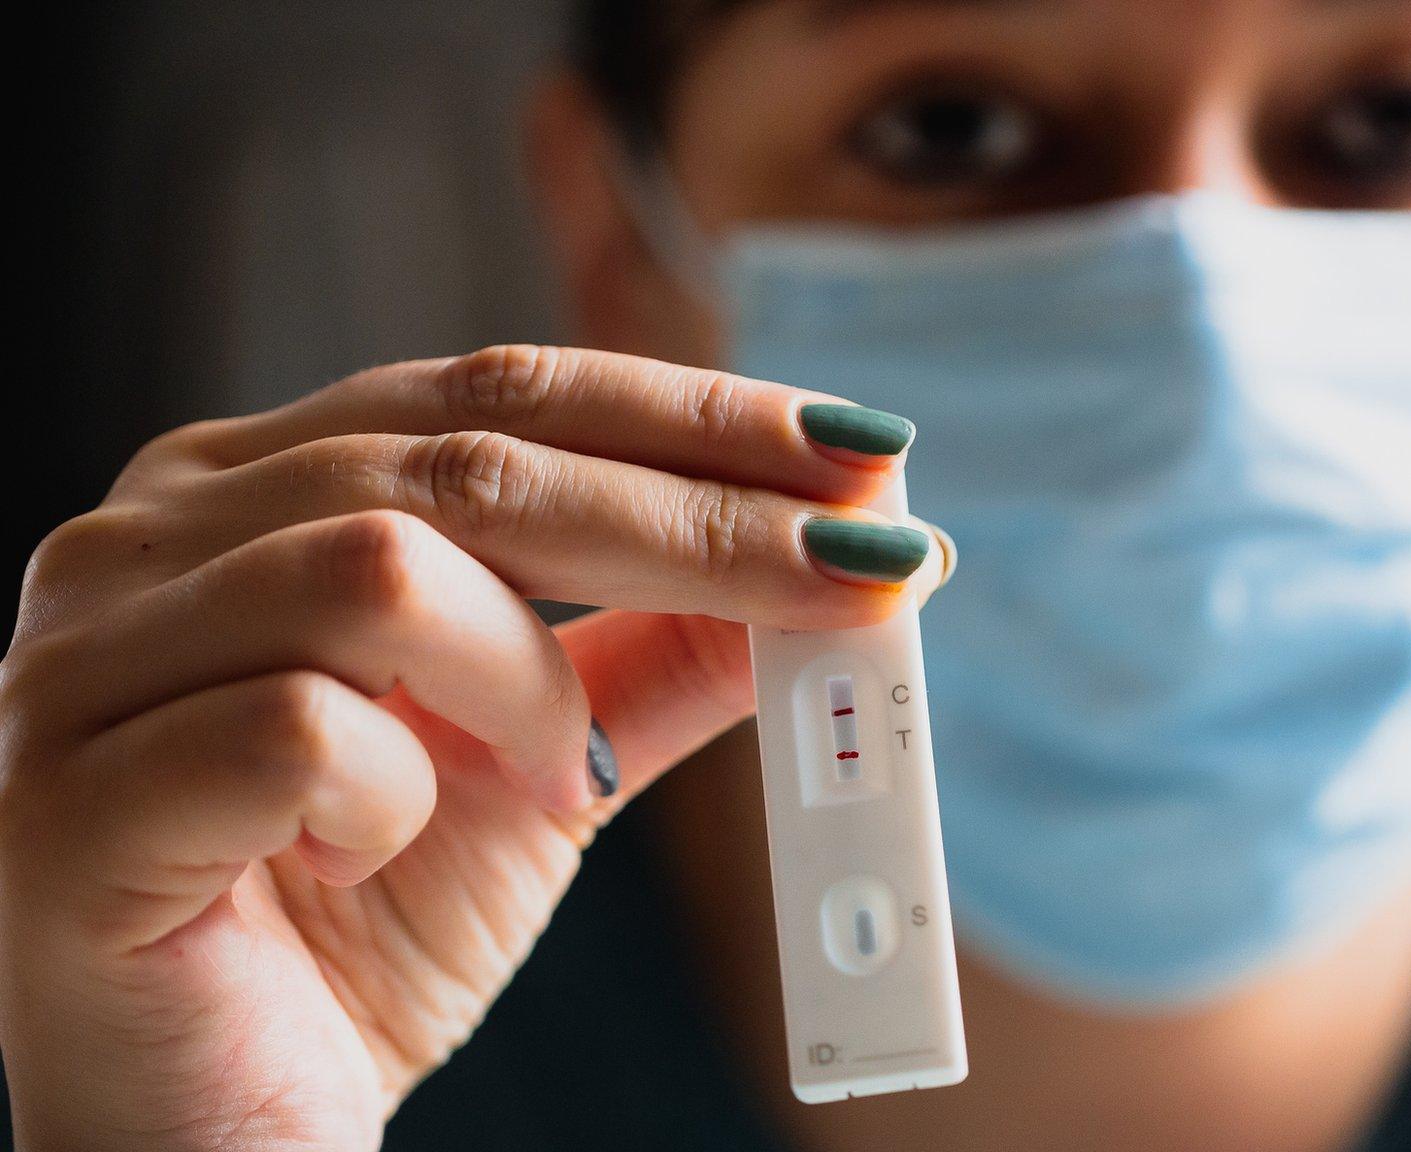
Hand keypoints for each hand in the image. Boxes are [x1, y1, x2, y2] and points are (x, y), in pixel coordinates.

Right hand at [0, 346, 942, 1149]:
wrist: (222, 1133)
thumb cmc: (358, 934)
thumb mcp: (544, 764)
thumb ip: (660, 650)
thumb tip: (834, 561)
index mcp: (255, 492)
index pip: (499, 395)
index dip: (692, 418)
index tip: (859, 457)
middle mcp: (149, 541)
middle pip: (470, 458)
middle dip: (700, 515)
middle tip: (866, 564)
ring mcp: (83, 659)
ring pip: (379, 566)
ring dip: (525, 682)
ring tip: (547, 779)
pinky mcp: (66, 798)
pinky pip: (300, 728)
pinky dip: (396, 795)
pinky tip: (373, 852)